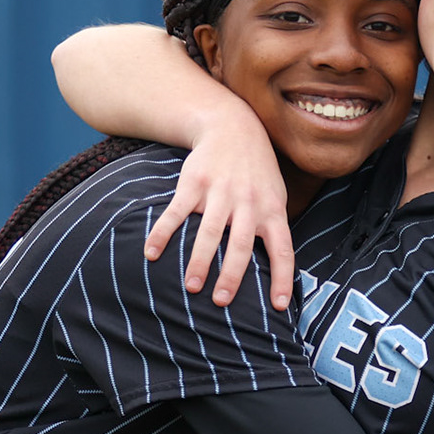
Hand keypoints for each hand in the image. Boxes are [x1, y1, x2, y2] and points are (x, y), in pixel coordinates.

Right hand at [143, 110, 293, 308]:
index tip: (276, 306)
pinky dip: (162, 233)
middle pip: (241, 245)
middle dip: (231, 275)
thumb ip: (273, 228)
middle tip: (220, 302)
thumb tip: (276, 273)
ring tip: (191, 286)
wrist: (233, 127)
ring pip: (210, 232)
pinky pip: (177, 212)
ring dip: (199, 261)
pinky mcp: (194, 184)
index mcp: (272, 210)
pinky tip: (151, 253)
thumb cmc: (257, 173)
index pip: (282, 249)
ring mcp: (220, 193)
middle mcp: (248, 203)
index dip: (281, 278)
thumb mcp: (275, 196)